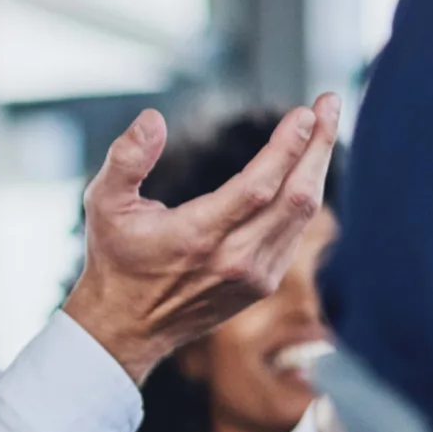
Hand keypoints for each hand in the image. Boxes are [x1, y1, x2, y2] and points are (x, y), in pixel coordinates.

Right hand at [62, 97, 340, 384]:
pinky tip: (307, 167)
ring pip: (304, 215)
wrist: (127, 328)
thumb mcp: (103, 204)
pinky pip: (295, 232)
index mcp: (196, 237)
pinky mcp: (263, 284)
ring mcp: (254, 276)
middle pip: (296, 197)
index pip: (258, 187)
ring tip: (324, 126)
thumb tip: (152, 118)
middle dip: (319, 146)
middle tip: (329, 103)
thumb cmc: (115, 259)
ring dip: (318, 167)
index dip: (286, 147)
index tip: (303, 112)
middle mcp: (234, 259)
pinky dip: (306, 195)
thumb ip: (126, 159)